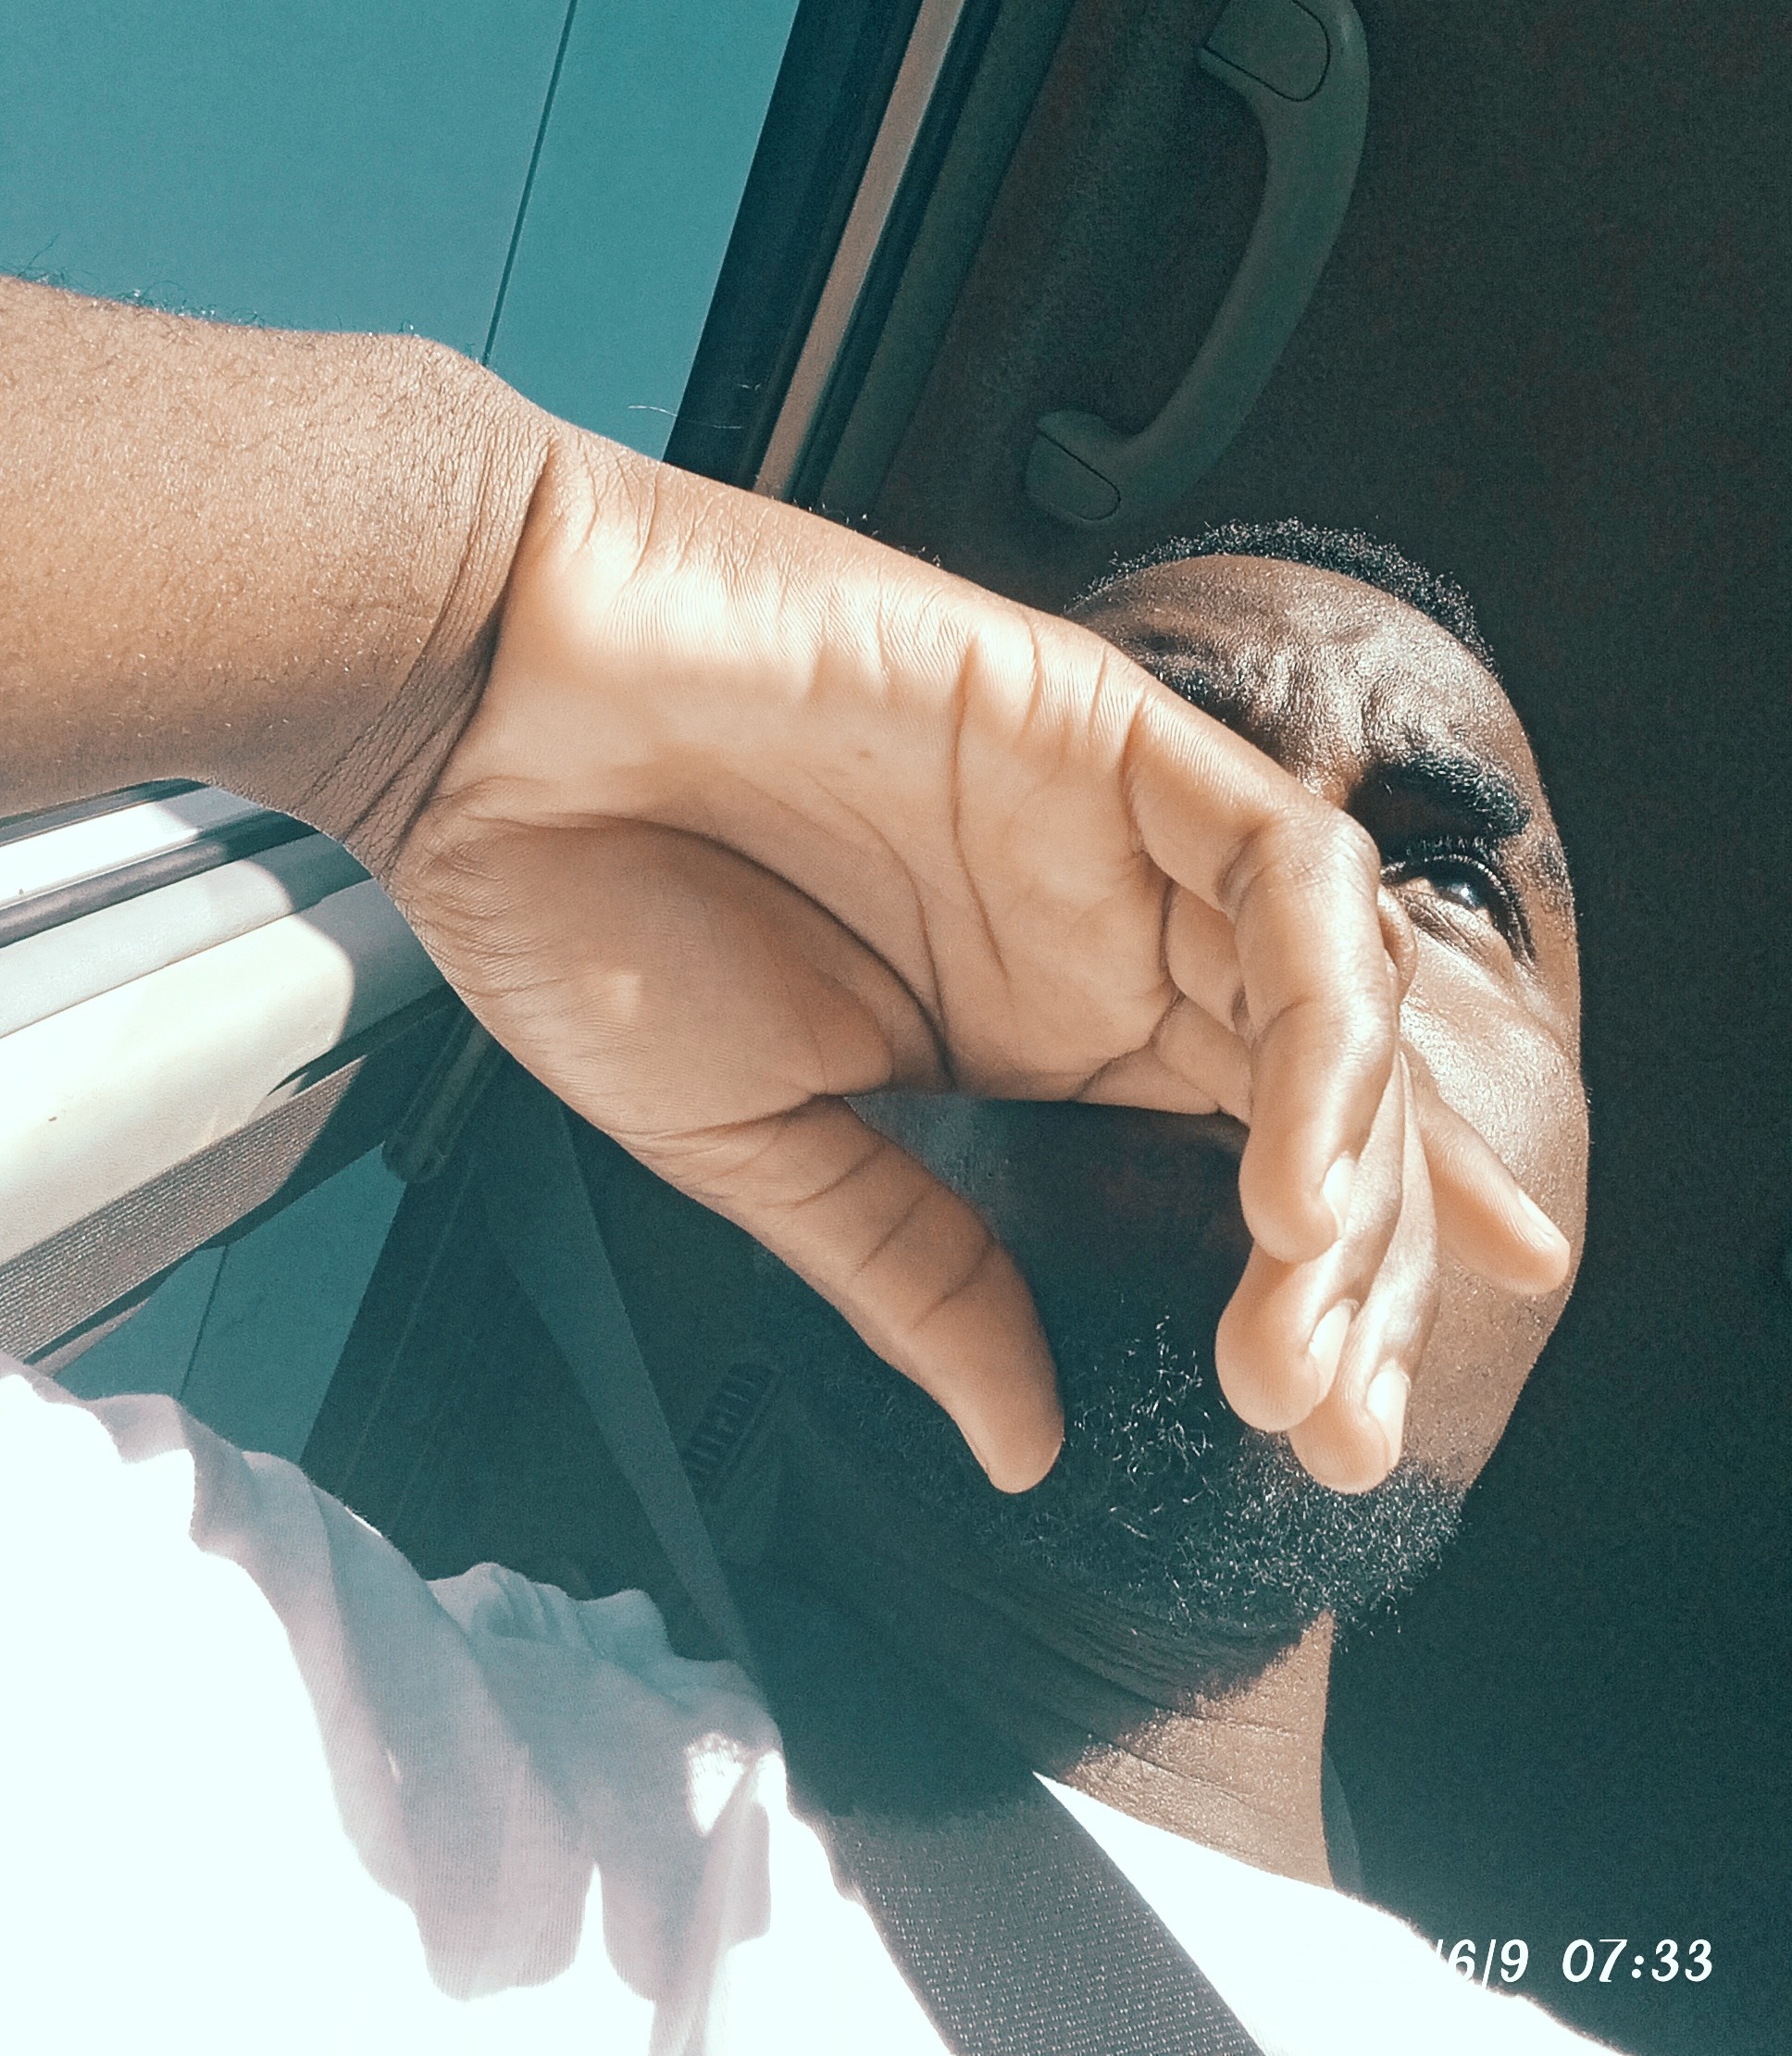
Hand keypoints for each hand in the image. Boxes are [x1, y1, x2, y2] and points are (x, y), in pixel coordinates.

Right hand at [386, 431, 1566, 1490]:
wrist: (478, 711)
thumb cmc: (579, 900)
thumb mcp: (755, 1143)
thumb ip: (913, 1272)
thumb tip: (1023, 1446)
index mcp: (1043, 1028)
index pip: (1253, 1160)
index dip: (1336, 1288)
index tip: (1352, 1431)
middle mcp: (1106, 931)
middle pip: (1322, 1094)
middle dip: (1361, 1263)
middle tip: (1339, 1419)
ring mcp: (1113, 830)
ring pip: (1331, 982)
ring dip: (1356, 1142)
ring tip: (1307, 1287)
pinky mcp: (1099, 723)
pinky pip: (1276, 851)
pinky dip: (1317, 985)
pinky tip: (1297, 1138)